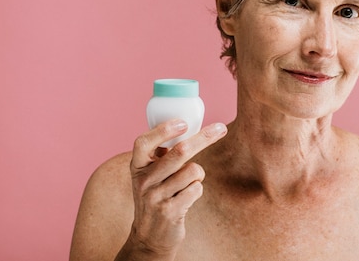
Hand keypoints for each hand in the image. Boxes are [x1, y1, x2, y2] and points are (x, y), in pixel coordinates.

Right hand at [117, 120, 226, 260]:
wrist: (149, 236)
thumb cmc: (156, 196)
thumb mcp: (150, 175)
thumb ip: (162, 155)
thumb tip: (186, 127)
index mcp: (138, 167)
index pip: (144, 142)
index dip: (163, 130)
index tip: (183, 123)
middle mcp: (145, 181)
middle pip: (180, 152)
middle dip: (204, 137)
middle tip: (221, 129)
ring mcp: (156, 197)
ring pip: (193, 170)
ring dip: (197, 175)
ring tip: (186, 183)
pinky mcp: (170, 211)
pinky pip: (196, 189)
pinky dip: (197, 189)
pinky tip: (186, 198)